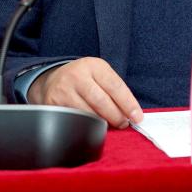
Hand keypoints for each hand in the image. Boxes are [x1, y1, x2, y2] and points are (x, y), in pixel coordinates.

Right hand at [27, 57, 142, 127]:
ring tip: (108, 124)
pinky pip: (74, 120)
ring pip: (88, 113)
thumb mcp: (99, 75)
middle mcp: (77, 75)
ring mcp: (64, 89)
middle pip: (101, 102)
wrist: (54, 79)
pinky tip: (91, 126)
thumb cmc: (85, 79)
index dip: (128, 104)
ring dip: (102, 123)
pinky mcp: (54, 103)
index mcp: (94, 65)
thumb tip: (131, 114)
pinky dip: (86, 126)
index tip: (138, 117)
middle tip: (123, 124)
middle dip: (116, 116)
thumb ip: (114, 90)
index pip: (115, 86)